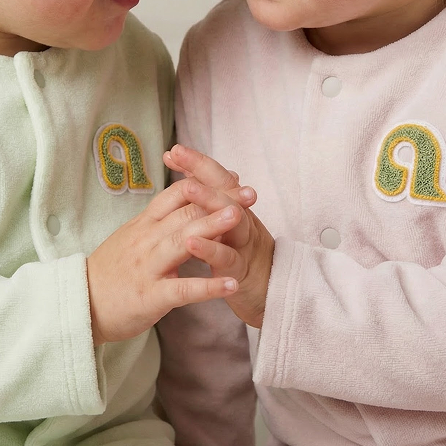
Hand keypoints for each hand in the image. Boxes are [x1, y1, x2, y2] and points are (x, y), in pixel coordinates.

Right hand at [86, 176, 253, 343]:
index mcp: (144, 223)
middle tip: (250, 193)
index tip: (234, 177)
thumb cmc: (111, 270)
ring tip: (241, 219)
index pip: (177, 193)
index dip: (207, 184)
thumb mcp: (133, 235)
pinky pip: (182, 289)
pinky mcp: (150, 296)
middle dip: (219, 200)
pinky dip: (208, 286)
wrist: (80, 304)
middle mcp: (146, 239)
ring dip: (212, 228)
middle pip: (185, 212)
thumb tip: (185, 197)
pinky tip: (231, 284)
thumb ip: (159, 218)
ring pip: (183, 242)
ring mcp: (148, 267)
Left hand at [164, 144, 274, 327]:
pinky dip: (211, 250)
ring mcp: (244, 245)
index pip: (217, 179)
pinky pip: (227, 259)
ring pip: (231, 218)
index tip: (173, 149)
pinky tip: (192, 243)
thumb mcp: (227, 226)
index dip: (197, 162)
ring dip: (211, 201)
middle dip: (202, 170)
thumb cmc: (242, 257)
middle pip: (226, 189)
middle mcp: (243, 220)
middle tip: (180, 155)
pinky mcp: (242, 272)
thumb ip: (211, 201)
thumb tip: (190, 172)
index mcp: (236, 209)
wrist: (272, 296)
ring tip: (189, 188)